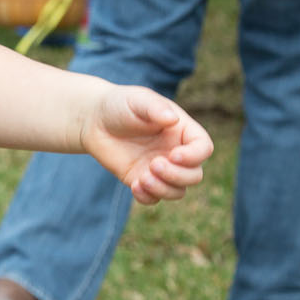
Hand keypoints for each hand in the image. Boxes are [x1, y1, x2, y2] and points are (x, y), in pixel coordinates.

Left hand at [80, 86, 212, 205]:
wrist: (95, 121)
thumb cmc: (120, 105)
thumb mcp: (138, 100)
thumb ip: (155, 108)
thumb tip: (172, 119)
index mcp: (182, 131)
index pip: (203, 148)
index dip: (194, 156)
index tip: (173, 154)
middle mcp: (176, 152)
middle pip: (194, 175)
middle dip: (177, 176)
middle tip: (153, 164)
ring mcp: (160, 169)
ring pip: (177, 191)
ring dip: (163, 189)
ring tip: (142, 178)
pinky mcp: (142, 180)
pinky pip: (154, 199)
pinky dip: (148, 197)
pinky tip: (134, 185)